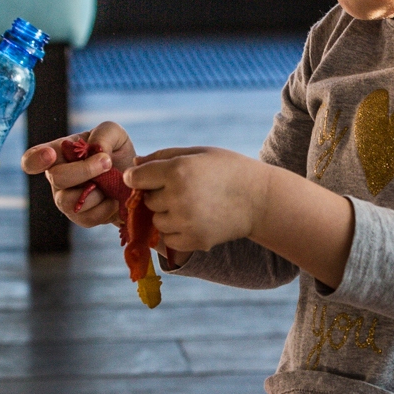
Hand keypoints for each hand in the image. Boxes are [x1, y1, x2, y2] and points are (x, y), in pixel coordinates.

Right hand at [20, 121, 134, 226]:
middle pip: (56, 178)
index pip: (32, 159)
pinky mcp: (80, 217)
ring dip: (95, 192)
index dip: (35, 159)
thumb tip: (96, 150)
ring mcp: (66, 199)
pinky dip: (105, 208)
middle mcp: (57, 177)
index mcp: (58, 154)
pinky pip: (86, 218)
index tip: (50, 154)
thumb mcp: (115, 134)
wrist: (133, 180)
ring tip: (112, 183)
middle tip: (107, 162)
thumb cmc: (116, 153)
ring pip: (68, 201)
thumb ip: (104, 134)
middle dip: (84, 170)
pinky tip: (114, 199)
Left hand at [125, 147, 265, 254]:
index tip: (146, 178)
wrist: (260, 199)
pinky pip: (169, 238)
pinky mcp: (194, 241)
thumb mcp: (198, 153)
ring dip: (166, 214)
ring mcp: (185, 222)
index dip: (138, 177)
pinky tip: (194, 219)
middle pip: (146, 200)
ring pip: (156, 221)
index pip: (136, 178)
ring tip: (190, 205)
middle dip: (158, 195)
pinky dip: (176, 231)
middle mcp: (178, 197)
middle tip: (182, 189)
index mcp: (177, 170)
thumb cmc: (228, 169)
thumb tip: (133, 165)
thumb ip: (163, 156)